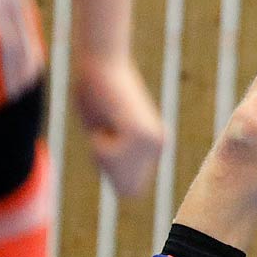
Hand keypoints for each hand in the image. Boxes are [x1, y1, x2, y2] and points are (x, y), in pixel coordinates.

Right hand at [73, 52, 163, 198]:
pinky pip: (105, 156)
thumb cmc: (97, 94)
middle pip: (121, 185)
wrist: (102, 63)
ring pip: (112, 171)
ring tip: (107, 118)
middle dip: (104, 160)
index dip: (107, 167)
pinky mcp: (143, 136)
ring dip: (100, 149)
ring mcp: (154, 143)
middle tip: (107, 123)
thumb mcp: (103, 135)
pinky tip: (108, 116)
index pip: (127, 188)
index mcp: (154, 147)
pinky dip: (98, 140)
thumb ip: (115, 161)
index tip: (107, 131)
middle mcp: (159, 147)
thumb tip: (129, 193)